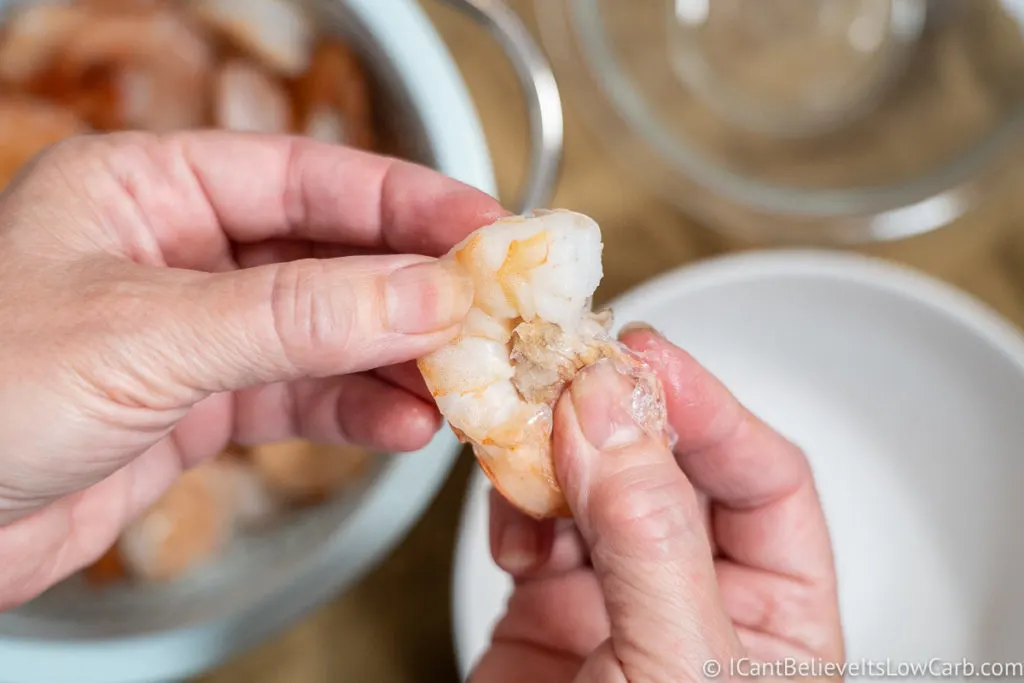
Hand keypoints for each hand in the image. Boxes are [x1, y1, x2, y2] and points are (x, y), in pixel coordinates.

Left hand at [0, 131, 502, 607]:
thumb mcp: (151, 337)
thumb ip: (297, 316)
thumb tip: (426, 293)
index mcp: (149, 188)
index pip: (308, 176)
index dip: (407, 201)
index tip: (487, 229)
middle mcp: (179, 251)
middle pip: (329, 255)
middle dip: (411, 291)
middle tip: (489, 316)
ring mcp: (195, 332)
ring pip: (325, 332)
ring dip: (393, 360)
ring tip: (455, 384)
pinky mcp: (200, 406)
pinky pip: (300, 396)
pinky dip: (355, 411)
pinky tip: (401, 426)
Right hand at [472, 326, 843, 682]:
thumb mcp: (674, 668)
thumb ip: (651, 535)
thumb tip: (613, 409)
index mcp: (775, 617)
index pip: (764, 479)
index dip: (709, 411)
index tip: (646, 362)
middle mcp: (699, 593)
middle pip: (673, 465)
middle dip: (621, 417)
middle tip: (572, 372)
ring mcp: (619, 594)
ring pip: (595, 480)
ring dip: (557, 450)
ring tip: (527, 439)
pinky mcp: (545, 602)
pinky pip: (533, 518)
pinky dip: (514, 497)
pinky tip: (510, 510)